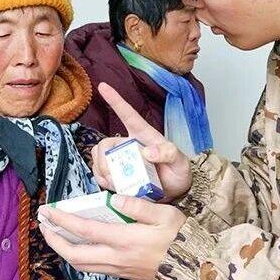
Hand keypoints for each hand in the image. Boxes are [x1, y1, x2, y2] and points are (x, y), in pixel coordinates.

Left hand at [37, 194, 186, 279]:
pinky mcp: (124, 275)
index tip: (47, 210)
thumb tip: (115, 198)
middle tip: (43, 225)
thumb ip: (138, 206)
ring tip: (56, 235)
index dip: (62, 221)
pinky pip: (94, 269)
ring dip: (64, 251)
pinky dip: (80, 257)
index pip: (85, 230)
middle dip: (54, 240)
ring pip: (82, 265)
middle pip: (75, 255)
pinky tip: (79, 245)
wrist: (196, 269)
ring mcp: (120, 270)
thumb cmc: (182, 237)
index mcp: (125, 240)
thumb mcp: (164, 214)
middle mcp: (117, 258)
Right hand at [90, 83, 191, 198]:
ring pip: (99, 156)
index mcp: (144, 136)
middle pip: (106, 143)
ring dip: (102, 170)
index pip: (129, 114)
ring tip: (115, 182)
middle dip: (105, 160)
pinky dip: (102, 180)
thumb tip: (148, 152)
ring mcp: (121, 159)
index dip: (116, 100)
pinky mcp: (116, 174)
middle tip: (114, 176)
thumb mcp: (180, 161)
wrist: (176, 193)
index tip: (103, 86)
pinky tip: (112, 186)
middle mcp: (129, 145)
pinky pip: (99, 173)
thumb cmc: (178, 172)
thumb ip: (169, 153)